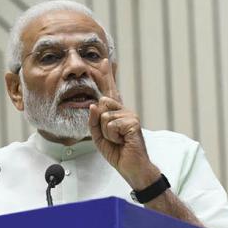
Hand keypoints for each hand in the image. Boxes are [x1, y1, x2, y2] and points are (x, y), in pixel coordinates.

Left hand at [88, 60, 159, 189]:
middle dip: (99, 123)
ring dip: (105, 133)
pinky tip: (122, 142)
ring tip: (118, 141)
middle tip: (111, 137)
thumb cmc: (117, 151)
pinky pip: (111, 125)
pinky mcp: (133, 122)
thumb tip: (93, 104)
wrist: (131, 167)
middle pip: (101, 104)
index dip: (106, 76)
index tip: (104, 61)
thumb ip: (93, 121)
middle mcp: (124, 110)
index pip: (109, 92)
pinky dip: (112, 136)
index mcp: (115, 113)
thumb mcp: (98, 137)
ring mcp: (130, 115)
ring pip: (104, 116)